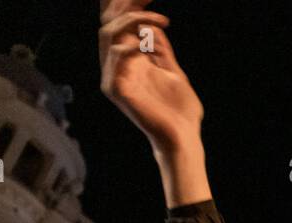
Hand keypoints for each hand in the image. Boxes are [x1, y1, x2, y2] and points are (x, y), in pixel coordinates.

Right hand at [99, 0, 202, 154]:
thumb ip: (161, 50)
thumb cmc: (181, 112)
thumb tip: (154, 25)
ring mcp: (114, 77)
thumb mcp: (173, 72)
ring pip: (108, 34)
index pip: (118, 26)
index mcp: (130, 62)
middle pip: (108, 23)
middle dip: (125, 4)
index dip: (126, 5)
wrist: (183, 139)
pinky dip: (133, 44)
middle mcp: (117, 66)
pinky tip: (151, 46)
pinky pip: (116, 56)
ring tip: (160, 19)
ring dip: (133, 20)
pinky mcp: (116, 89)